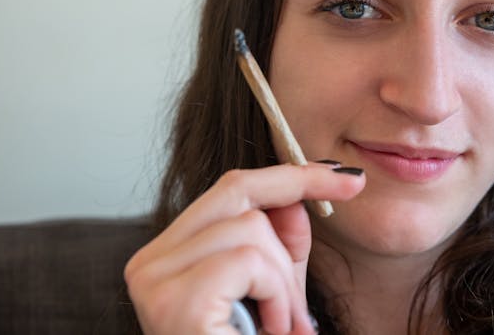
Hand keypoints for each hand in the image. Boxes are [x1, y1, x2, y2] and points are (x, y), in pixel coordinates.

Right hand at [124, 162, 364, 334]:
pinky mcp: (176, 302)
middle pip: (238, 193)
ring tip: (282, 328)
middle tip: (329, 237)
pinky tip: (271, 332)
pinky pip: (249, 261)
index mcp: (166, 256)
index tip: (345, 177)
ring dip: (286, 283)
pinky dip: (276, 297)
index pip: (230, 188)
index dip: (291, 174)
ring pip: (251, 228)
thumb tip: (300, 198)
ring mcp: (154, 281)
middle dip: (296, 210)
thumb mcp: (275, 293)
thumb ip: (282, 246)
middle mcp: (148, 263)